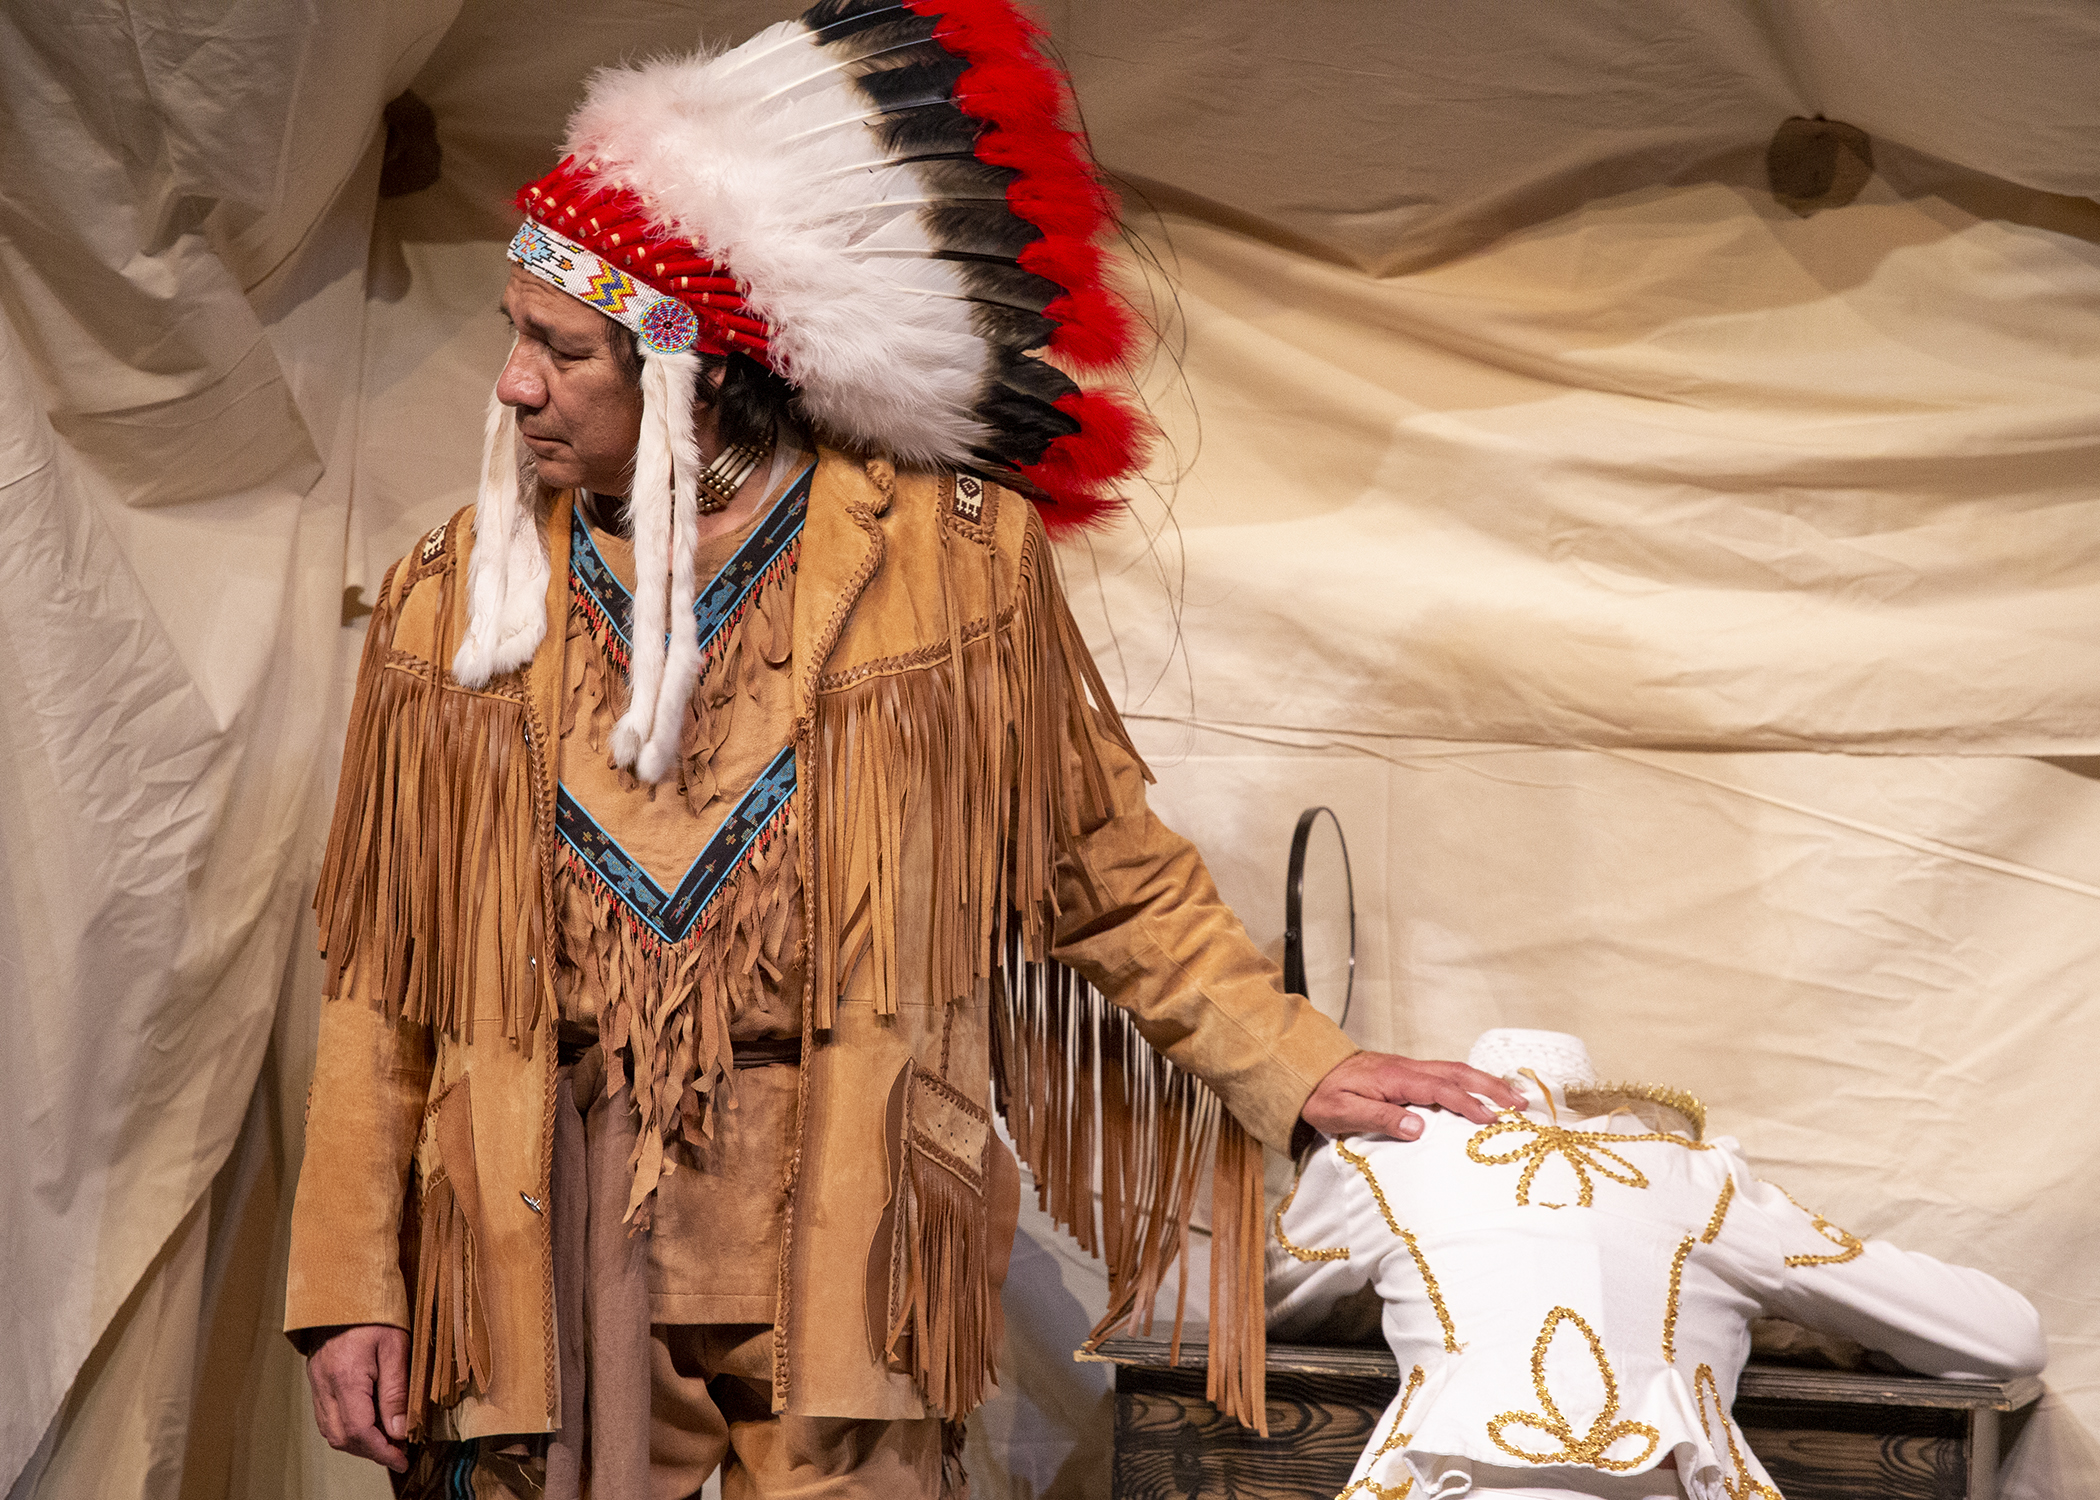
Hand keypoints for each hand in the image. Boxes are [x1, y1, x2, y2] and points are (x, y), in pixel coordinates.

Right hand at [307, 1323, 410, 1471]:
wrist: (343, 1287)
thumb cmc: (374, 1312)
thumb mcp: (396, 1347)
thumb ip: (396, 1391)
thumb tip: (399, 1430)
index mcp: (345, 1378)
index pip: (359, 1431)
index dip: (381, 1451)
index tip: (401, 1459)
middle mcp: (325, 1386)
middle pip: (341, 1437)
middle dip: (370, 1450)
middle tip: (398, 1451)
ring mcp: (317, 1384)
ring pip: (331, 1431)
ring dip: (358, 1442)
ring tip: (386, 1439)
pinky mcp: (317, 1380)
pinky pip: (327, 1416)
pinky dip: (347, 1427)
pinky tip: (368, 1422)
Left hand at [1302, 1052, 1521, 1142]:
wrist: (1304, 1071)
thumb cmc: (1321, 1095)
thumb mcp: (1342, 1112)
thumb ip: (1379, 1118)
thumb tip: (1417, 1128)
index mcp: (1394, 1078)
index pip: (1440, 1089)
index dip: (1467, 1104)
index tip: (1490, 1118)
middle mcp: (1405, 1069)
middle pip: (1456, 1072)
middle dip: (1491, 1086)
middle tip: (1520, 1103)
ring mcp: (1407, 1068)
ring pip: (1453, 1070)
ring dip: (1484, 1081)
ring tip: (1512, 1096)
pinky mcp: (1405, 1073)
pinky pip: (1444, 1073)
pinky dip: (1468, 1080)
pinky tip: (1479, 1091)